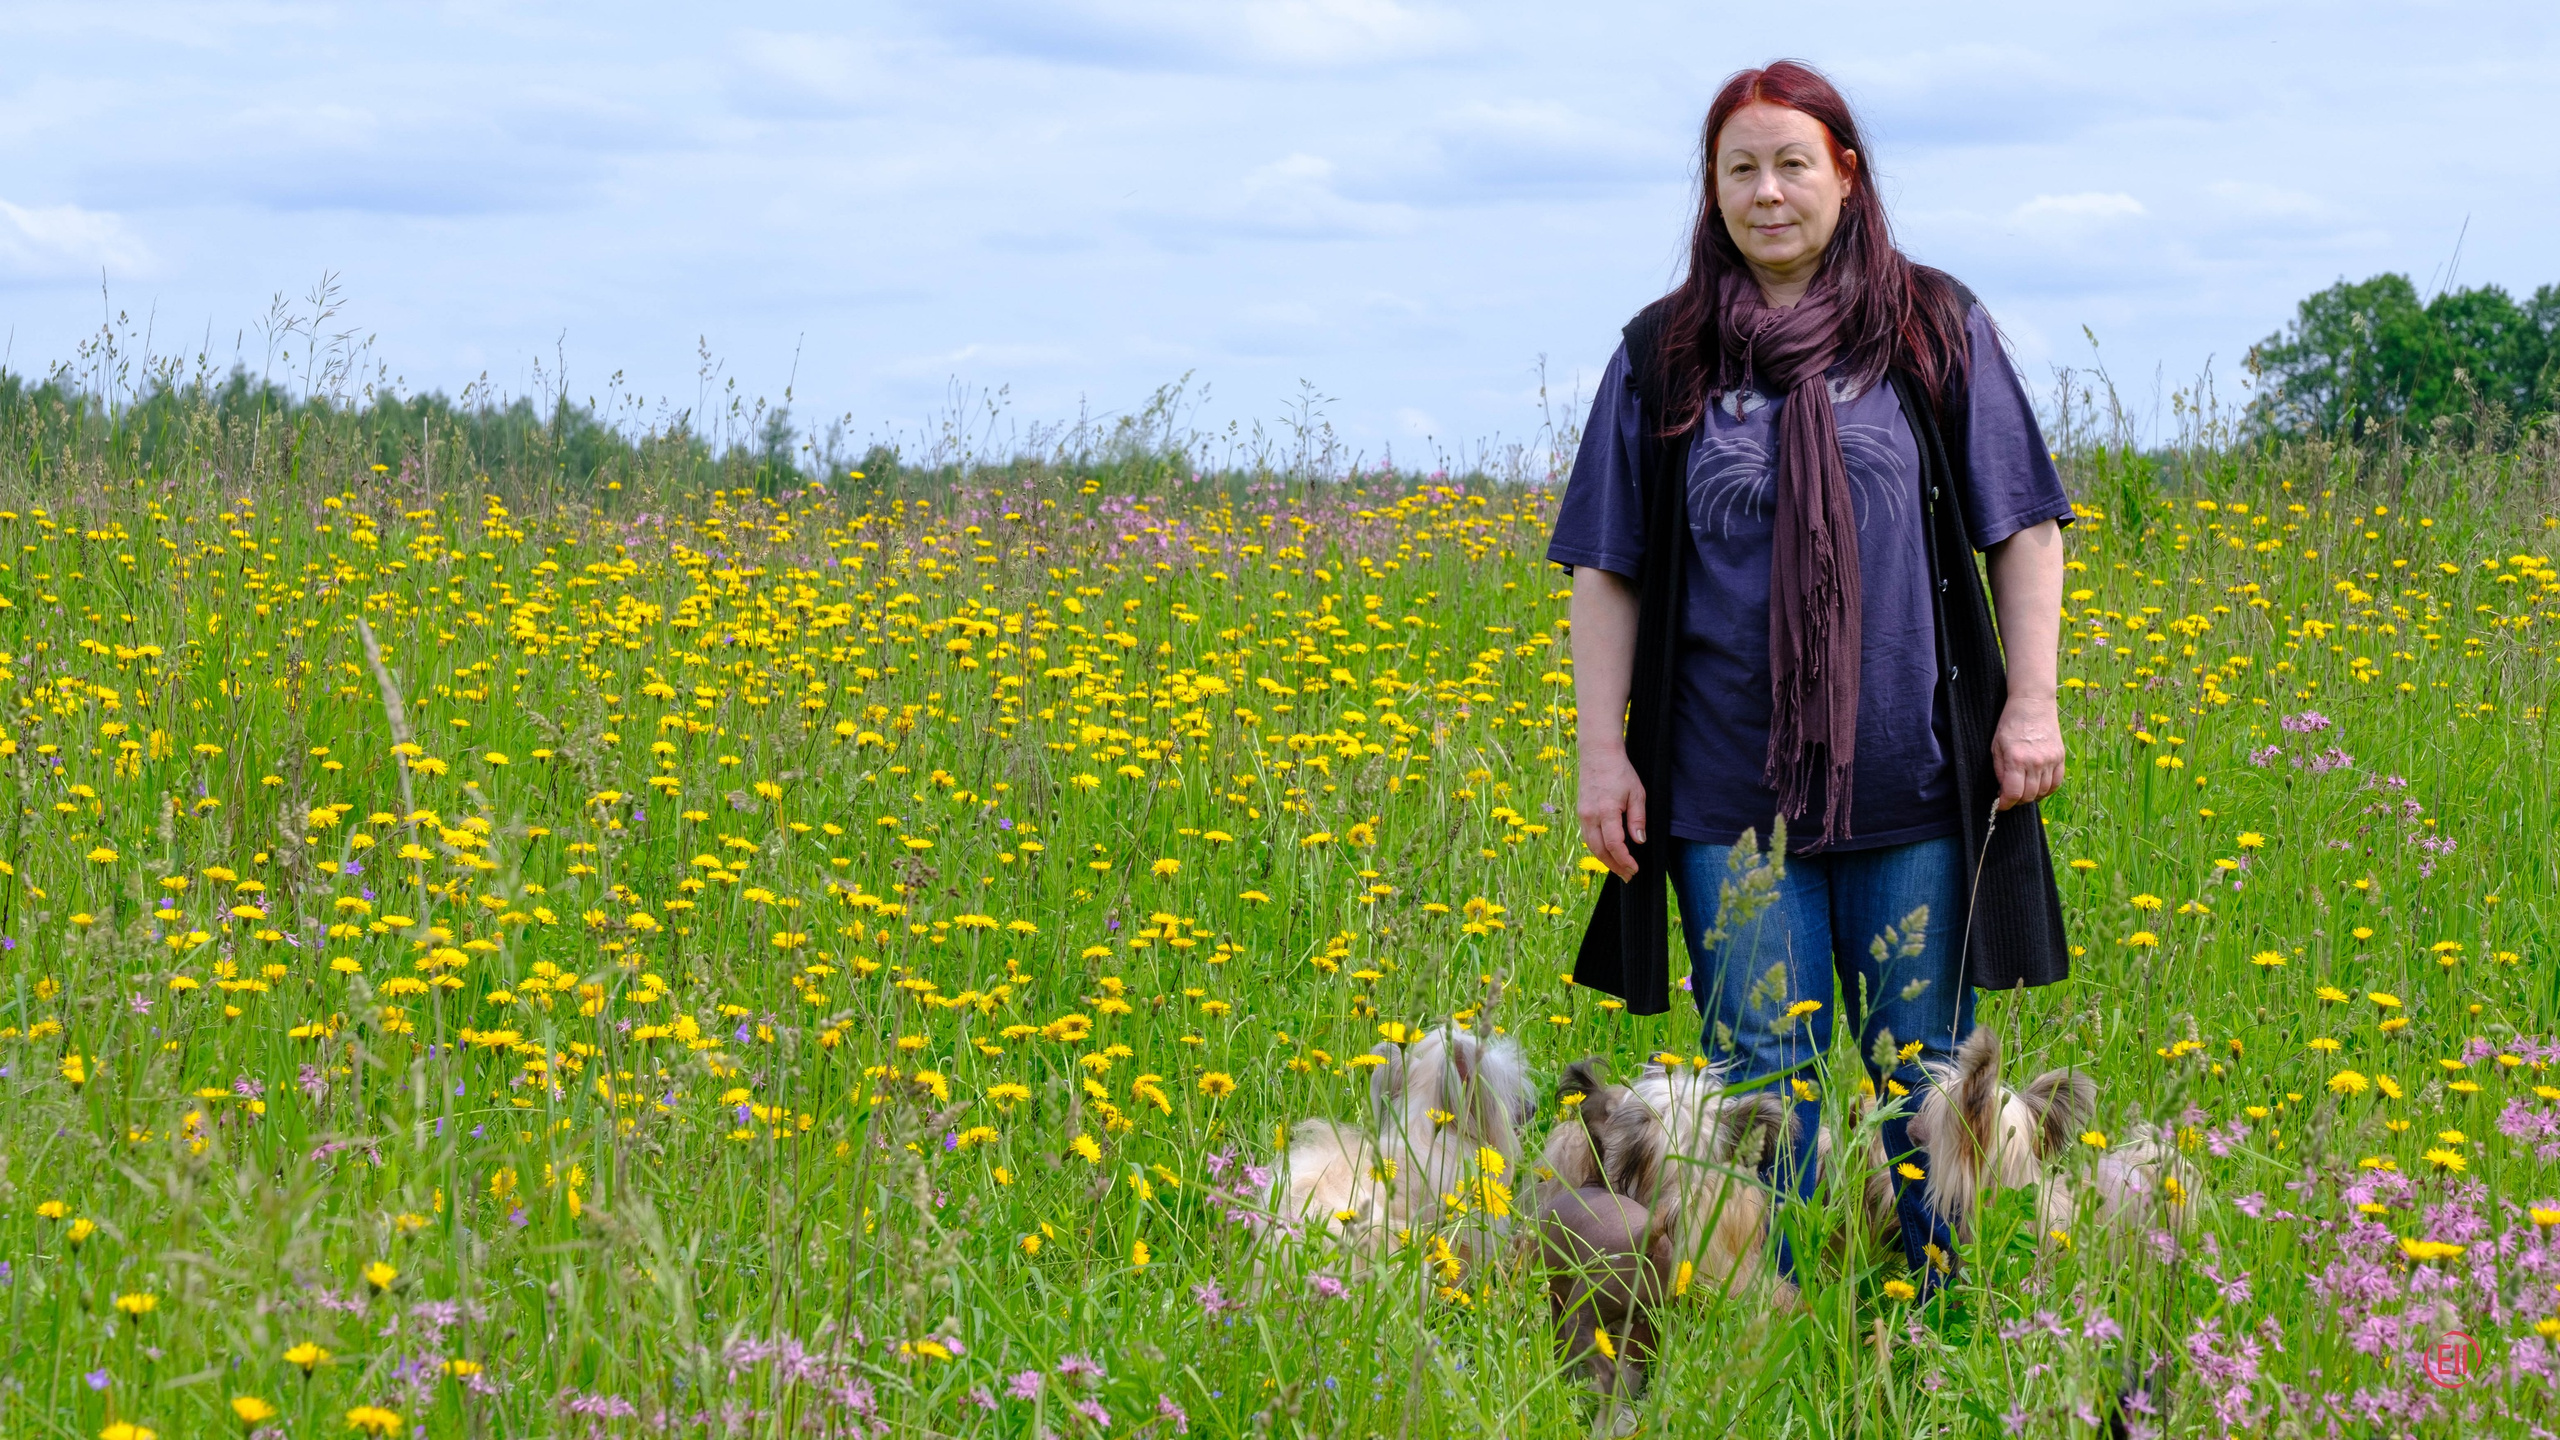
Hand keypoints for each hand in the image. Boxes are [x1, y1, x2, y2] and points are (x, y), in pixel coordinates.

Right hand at [1577, 746, 1647, 879]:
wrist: (1598, 754)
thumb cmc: (1620, 772)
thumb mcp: (1637, 794)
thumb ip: (1638, 819)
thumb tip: (1639, 841)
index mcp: (1606, 811)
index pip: (1614, 845)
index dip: (1624, 860)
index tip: (1635, 869)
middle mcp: (1590, 815)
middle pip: (1599, 850)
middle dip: (1614, 866)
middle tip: (1628, 876)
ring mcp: (1583, 814)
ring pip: (1591, 845)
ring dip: (1604, 860)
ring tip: (1619, 868)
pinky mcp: (1581, 812)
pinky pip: (1587, 836)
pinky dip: (1597, 848)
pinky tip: (1608, 852)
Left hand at [1990, 695, 2065, 810]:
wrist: (2033, 703)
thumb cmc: (2010, 723)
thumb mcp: (1996, 746)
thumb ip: (2000, 770)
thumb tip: (2003, 791)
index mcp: (2017, 759)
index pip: (2013, 793)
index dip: (2006, 804)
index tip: (2001, 805)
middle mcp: (2036, 762)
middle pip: (2029, 795)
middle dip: (2017, 800)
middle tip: (2010, 796)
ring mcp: (2051, 760)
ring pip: (2043, 791)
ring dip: (2032, 796)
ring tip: (2023, 790)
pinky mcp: (2060, 757)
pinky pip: (2057, 783)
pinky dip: (2047, 790)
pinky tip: (2038, 787)